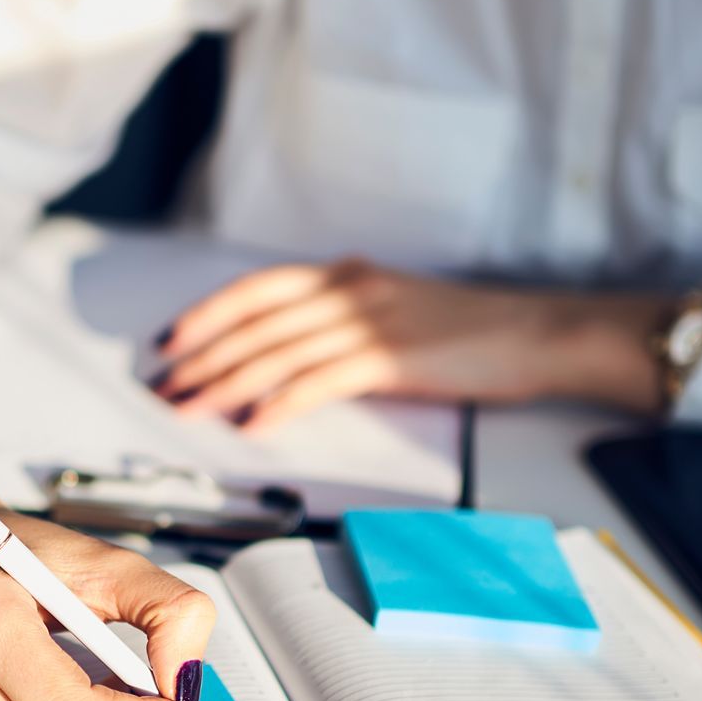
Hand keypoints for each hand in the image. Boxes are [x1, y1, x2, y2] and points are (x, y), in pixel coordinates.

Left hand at [150, 258, 671, 429]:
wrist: (539, 331)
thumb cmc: (472, 330)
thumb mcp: (396, 310)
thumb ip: (345, 321)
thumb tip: (294, 352)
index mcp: (346, 277)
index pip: (256, 290)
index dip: (205, 313)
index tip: (168, 340)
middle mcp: (349, 290)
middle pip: (254, 323)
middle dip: (200, 357)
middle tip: (163, 386)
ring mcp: (370, 322)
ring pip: (276, 351)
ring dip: (224, 382)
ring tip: (189, 407)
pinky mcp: (392, 357)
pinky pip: (320, 380)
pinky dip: (280, 402)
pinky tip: (253, 424)